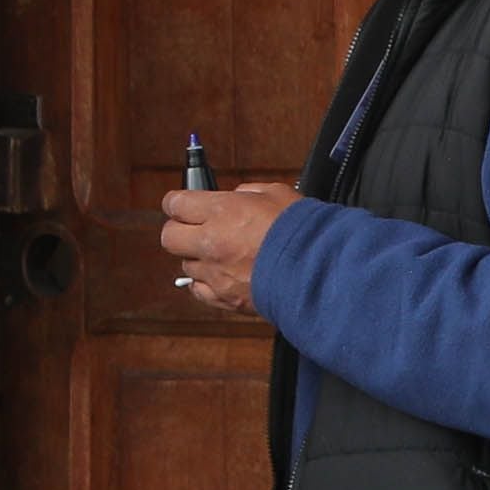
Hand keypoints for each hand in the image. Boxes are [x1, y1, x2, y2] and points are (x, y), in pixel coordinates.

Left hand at [158, 180, 298, 313]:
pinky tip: (223, 275)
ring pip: (186, 264)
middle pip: (169, 236)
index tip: (182, 204)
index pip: (175, 203)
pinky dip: (206, 282)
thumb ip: (247, 193)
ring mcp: (215, 272)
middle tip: (194, 228)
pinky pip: (199, 289)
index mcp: (222, 212)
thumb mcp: (277, 194)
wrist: (320, 271)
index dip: (178, 203)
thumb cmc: (304, 230)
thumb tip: (233, 197)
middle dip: (179, 229)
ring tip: (222, 254)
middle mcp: (211, 242)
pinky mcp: (223, 297)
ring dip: (198, 258)